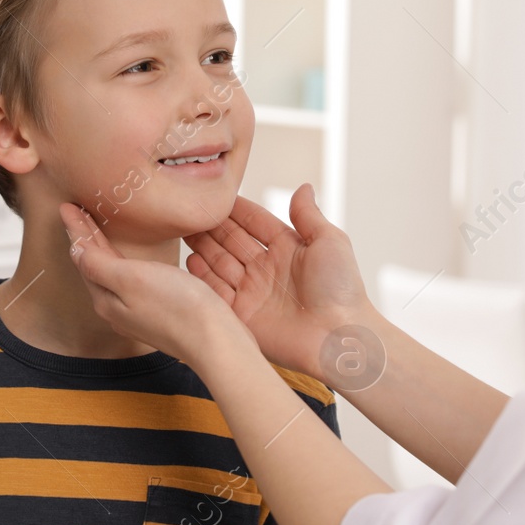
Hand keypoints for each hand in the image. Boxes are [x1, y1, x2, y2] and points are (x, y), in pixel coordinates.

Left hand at [60, 203, 253, 366]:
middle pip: (95, 266)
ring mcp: (136, 313)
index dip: (77, 230)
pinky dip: (120, 263)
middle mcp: (117, 309)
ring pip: (110, 274)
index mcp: (106, 299)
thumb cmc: (178, 307)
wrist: (215, 341)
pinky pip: (129, 282)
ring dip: (101, 249)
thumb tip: (74, 250)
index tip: (67, 206)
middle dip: (85, 238)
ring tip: (96, 229)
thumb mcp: (131, 279)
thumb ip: (99, 265)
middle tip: (75, 211)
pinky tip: (129, 260)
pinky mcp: (157, 313)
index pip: (84, 257)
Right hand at [182, 184, 372, 381]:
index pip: (254, 222)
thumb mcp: (329, 242)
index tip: (214, 195)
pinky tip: (190, 259)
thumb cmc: (341, 289)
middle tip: (190, 210)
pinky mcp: (241, 317)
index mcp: (287, 249)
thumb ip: (308, 215)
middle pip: (232, 241)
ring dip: (203, 247)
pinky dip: (202, 277)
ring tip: (183, 230)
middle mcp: (266, 269)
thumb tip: (302, 187)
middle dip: (212, 226)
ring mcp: (252, 292)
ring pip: (220, 263)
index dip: (235, 209)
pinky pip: (216, 292)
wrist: (337, 338)